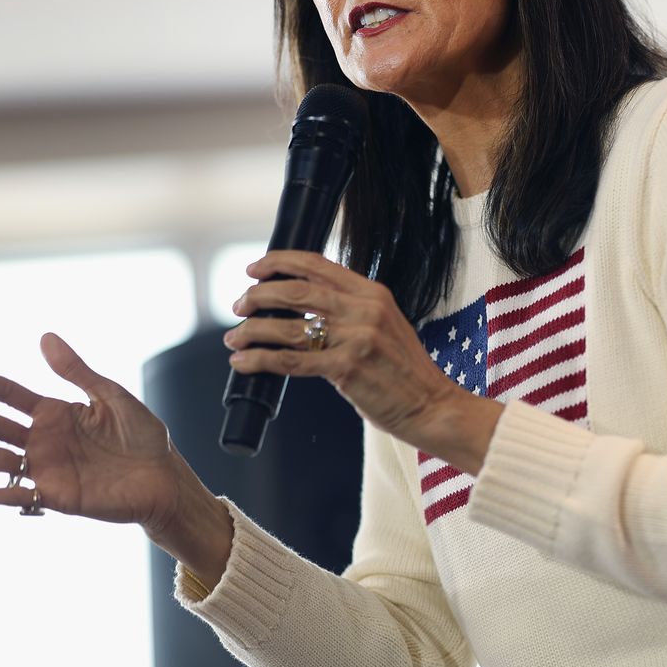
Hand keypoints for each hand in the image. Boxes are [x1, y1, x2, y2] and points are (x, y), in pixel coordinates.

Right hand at [0, 332, 193, 530]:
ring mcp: (45, 468)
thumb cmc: (143, 437)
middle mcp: (42, 439)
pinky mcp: (54, 496)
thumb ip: (76, 371)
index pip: (6, 393)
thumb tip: (44, 337)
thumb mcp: (110, 396)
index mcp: (54, 412)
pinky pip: (15, 495)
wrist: (165, 478)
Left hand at [225, 251, 496, 463]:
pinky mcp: (346, 369)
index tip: (254, 269)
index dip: (279, 262)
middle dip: (258, 295)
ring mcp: (356, 339)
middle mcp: (365, 310)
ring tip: (235, 337)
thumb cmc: (405, 371)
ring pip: (288, 326)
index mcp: (373, 293)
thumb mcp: (386, 325)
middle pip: (296, 291)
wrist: (432, 405)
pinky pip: (290, 361)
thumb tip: (303, 307)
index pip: (317, 264)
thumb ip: (352, 310)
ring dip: (252, 330)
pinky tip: (243, 362)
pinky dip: (260, 360)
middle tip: (239, 305)